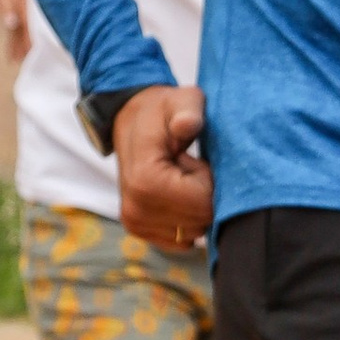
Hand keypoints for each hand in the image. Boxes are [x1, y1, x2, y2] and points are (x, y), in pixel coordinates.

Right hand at [115, 83, 211, 249]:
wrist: (132, 120)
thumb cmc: (164, 110)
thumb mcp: (181, 101)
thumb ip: (188, 111)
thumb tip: (187, 125)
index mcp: (146, 182)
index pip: (202, 205)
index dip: (208, 182)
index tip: (192, 160)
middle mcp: (135, 210)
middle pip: (199, 221)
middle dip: (203, 195)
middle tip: (187, 168)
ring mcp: (135, 223)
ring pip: (193, 232)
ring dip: (194, 206)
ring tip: (179, 178)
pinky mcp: (139, 229)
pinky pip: (182, 239)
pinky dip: (186, 218)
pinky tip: (175, 193)